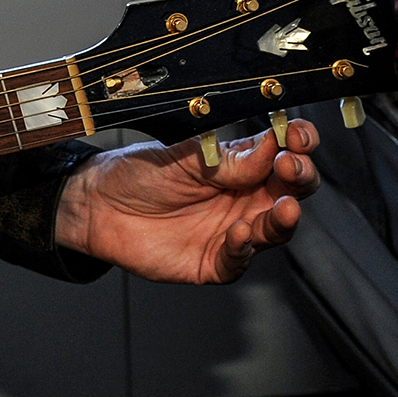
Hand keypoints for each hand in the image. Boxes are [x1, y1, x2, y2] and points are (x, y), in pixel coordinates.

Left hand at [55, 118, 320, 283]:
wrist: (98, 204)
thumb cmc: (138, 173)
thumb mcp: (181, 156)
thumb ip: (224, 158)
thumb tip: (268, 147)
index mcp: (241, 165)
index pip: (284, 152)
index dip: (298, 143)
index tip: (298, 136)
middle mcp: (244, 198)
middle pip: (291, 191)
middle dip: (300, 178)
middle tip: (291, 167)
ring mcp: (232, 230)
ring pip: (274, 229)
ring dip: (283, 219)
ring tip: (284, 206)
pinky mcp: (213, 261)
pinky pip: (238, 260)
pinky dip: (243, 248)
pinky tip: (240, 232)